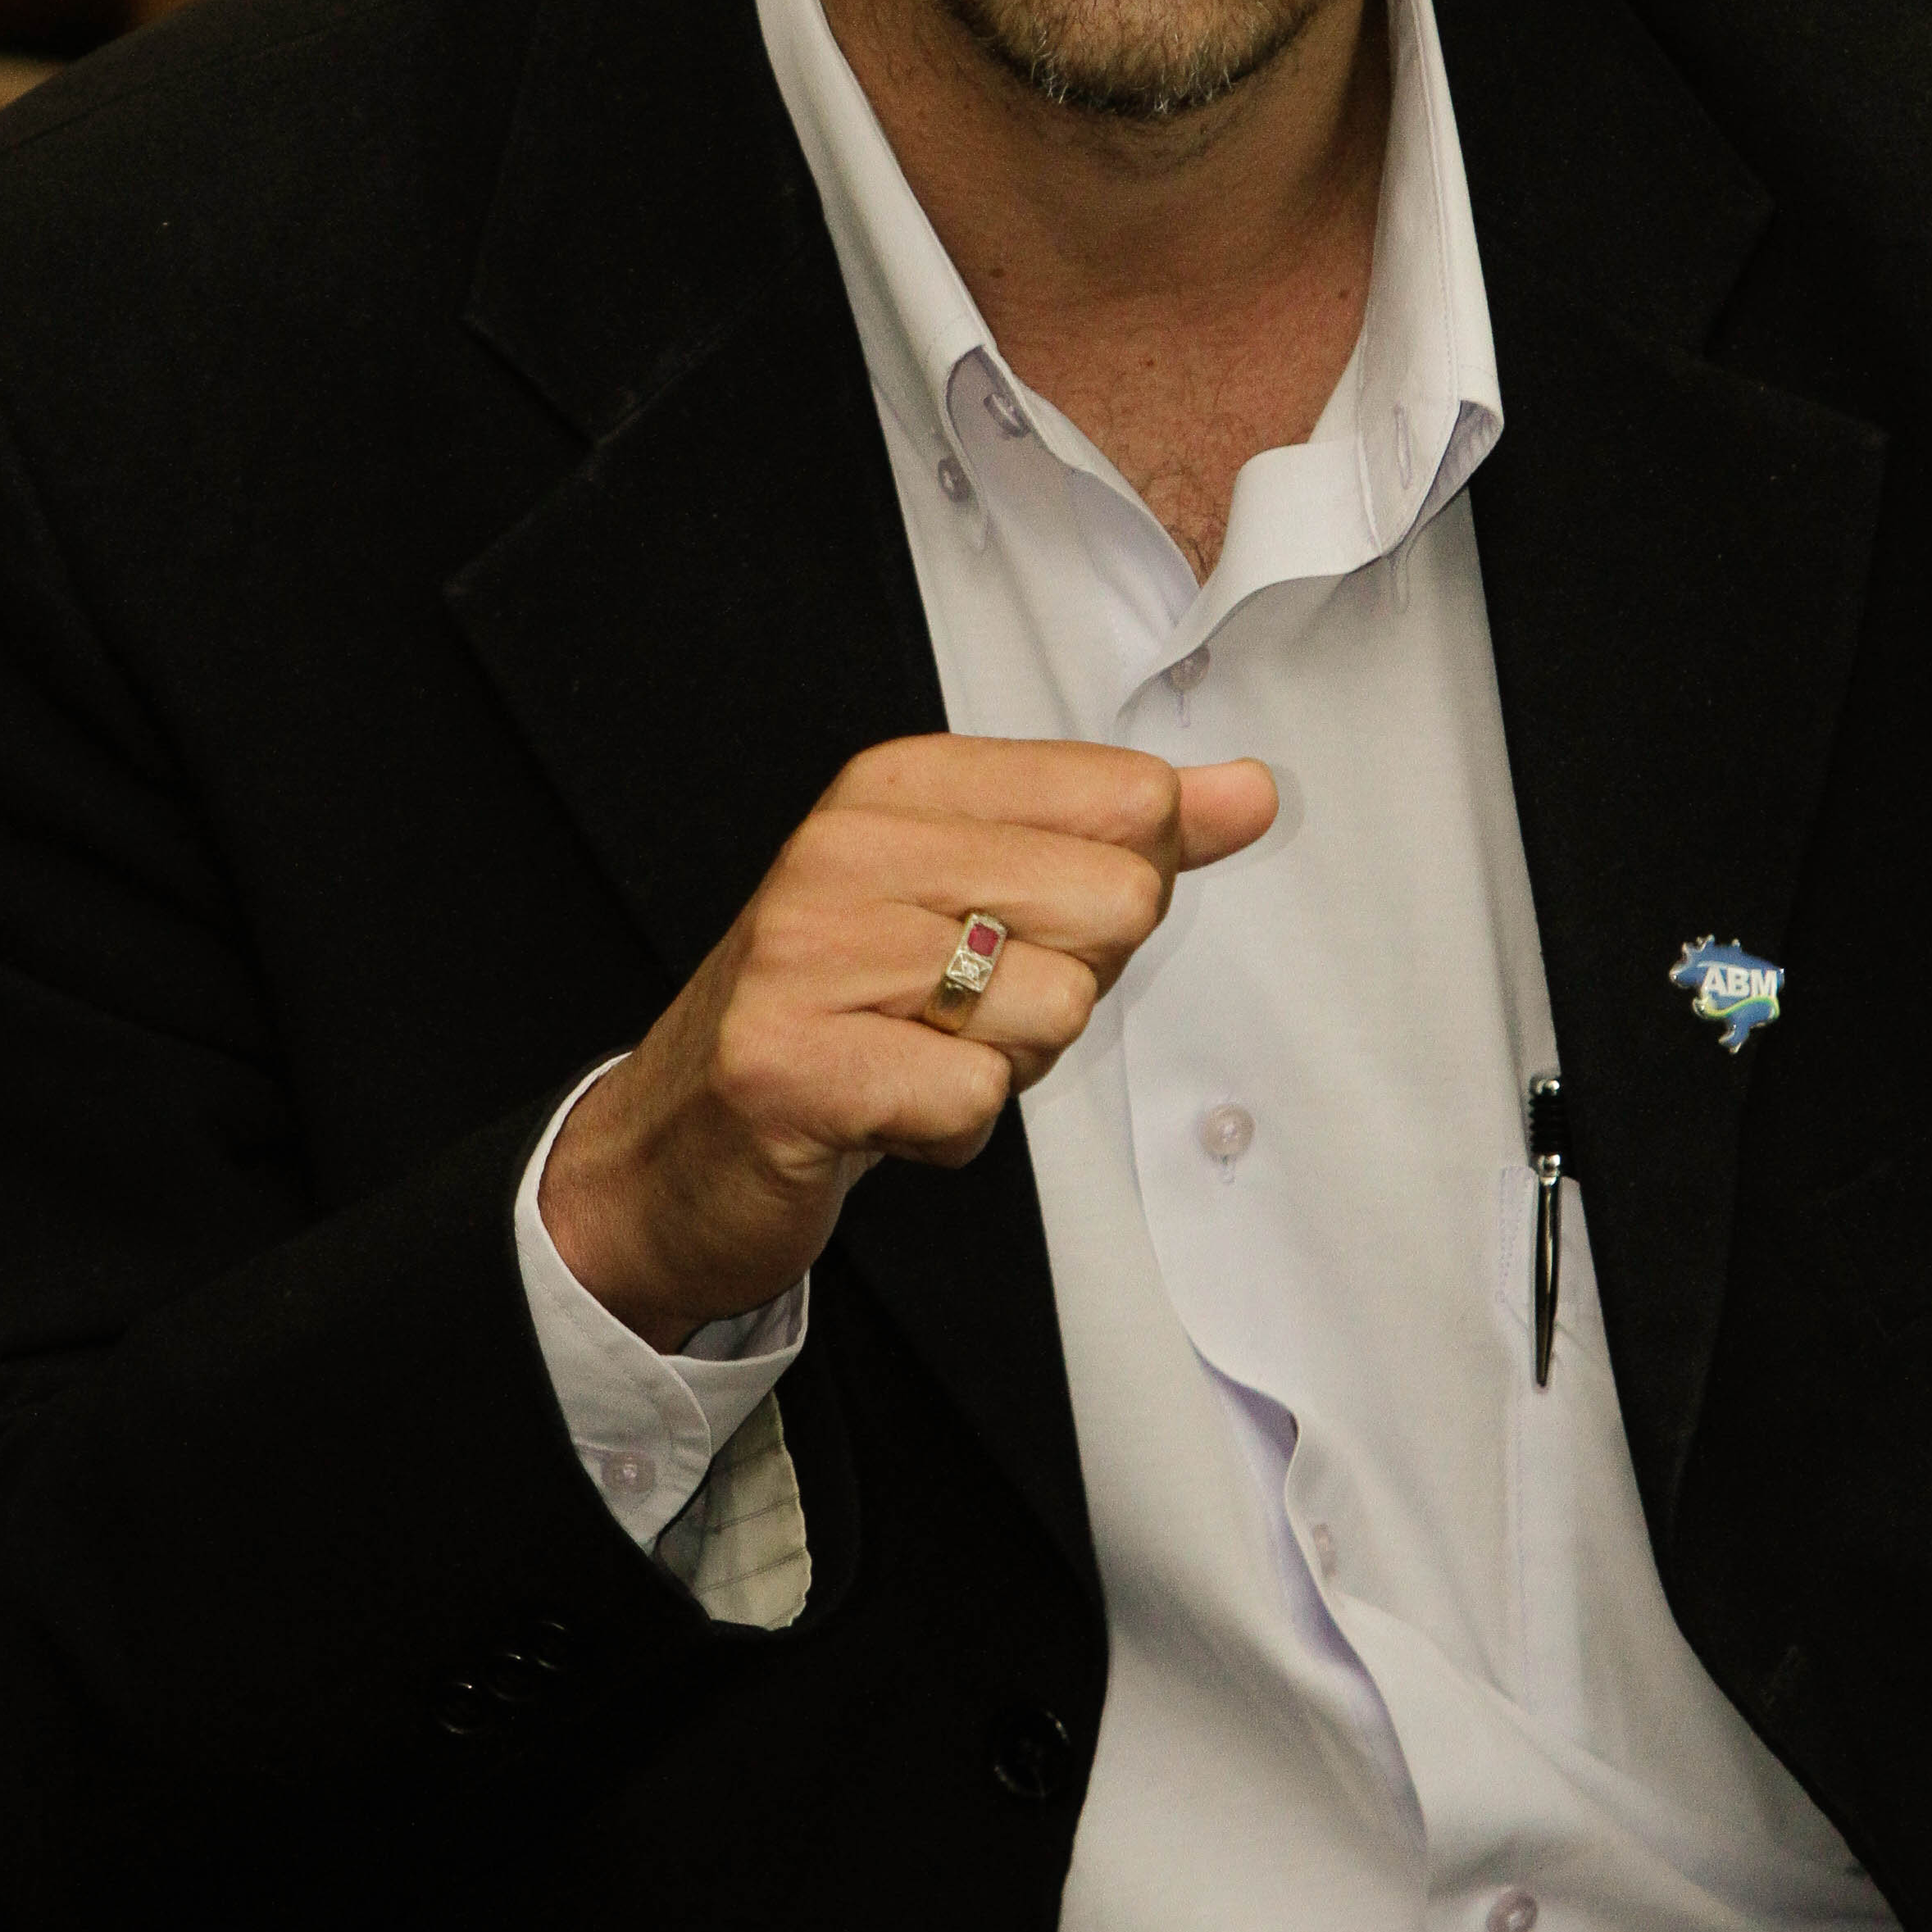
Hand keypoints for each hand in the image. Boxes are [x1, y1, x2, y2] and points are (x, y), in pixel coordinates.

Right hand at [539, 736, 1276, 1344]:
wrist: (681, 1147)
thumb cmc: (852, 1014)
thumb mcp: (987, 898)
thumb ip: (1121, 840)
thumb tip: (1250, 792)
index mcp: (898, 784)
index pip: (1126, 797)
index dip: (1114, 893)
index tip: (1019, 928)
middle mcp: (846, 848)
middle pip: (1111, 902)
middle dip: (1068, 984)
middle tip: (962, 1013)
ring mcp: (808, 955)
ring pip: (1052, 1005)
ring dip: (1007, 1067)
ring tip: (915, 1058)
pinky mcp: (789, 1065)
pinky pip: (975, 1102)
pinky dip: (950, 1134)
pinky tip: (884, 1114)